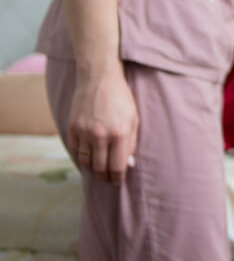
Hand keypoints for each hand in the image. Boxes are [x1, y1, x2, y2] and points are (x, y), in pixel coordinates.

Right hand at [68, 63, 138, 183]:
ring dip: (92, 170)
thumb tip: (127, 164)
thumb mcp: (133, 120)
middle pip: (100, 167)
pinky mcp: (72, 127)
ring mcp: (84, 131)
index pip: (117, 166)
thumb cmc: (121, 99)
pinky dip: (80, 158)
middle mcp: (100, 135)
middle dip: (105, 176)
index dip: (117, 177)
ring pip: (86, 162)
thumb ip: (131, 143)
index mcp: (119, 134)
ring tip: (98, 170)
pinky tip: (87, 159)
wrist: (99, 78)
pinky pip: (75, 150)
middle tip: (108, 178)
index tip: (118, 181)